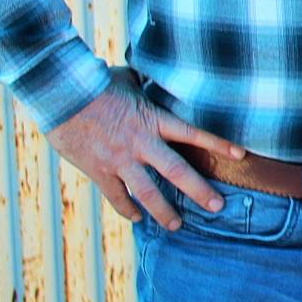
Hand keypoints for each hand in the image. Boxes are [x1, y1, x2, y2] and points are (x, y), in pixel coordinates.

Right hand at [45, 72, 245, 230]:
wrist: (61, 94)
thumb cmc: (97, 83)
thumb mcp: (130, 81)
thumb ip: (147, 88)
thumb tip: (159, 76)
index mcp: (153, 119)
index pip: (193, 133)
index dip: (218, 144)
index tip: (241, 155)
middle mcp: (141, 142)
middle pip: (177, 171)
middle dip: (199, 190)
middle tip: (217, 206)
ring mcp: (119, 159)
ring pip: (147, 192)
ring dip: (163, 211)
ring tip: (177, 225)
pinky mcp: (98, 170)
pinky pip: (116, 196)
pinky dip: (127, 209)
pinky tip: (137, 219)